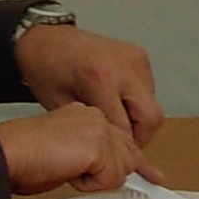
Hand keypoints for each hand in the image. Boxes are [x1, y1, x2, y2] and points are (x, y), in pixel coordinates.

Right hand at [0, 106, 149, 197]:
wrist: (5, 154)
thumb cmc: (22, 157)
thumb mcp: (64, 154)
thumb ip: (88, 156)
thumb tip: (108, 173)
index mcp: (85, 115)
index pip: (122, 140)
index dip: (135, 162)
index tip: (154, 176)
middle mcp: (96, 117)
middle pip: (128, 157)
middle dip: (111, 174)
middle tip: (84, 176)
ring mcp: (99, 129)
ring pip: (121, 170)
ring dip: (95, 181)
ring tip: (64, 169)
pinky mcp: (98, 145)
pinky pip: (110, 180)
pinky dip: (88, 185)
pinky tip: (67, 172)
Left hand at [15, 26, 161, 144]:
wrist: (46, 39)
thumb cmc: (47, 72)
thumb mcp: (62, 108)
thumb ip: (92, 129)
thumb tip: (115, 151)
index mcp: (101, 81)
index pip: (125, 129)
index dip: (120, 149)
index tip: (113, 159)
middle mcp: (125, 68)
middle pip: (152, 118)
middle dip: (140, 138)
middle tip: (121, 146)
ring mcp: (135, 60)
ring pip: (152, 105)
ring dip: (139, 119)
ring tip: (115, 122)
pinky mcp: (139, 56)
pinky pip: (148, 89)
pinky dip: (137, 102)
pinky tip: (117, 103)